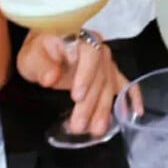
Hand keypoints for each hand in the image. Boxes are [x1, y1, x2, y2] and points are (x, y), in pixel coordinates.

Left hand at [16, 31, 130, 135]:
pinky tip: (135, 111)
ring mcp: (106, 62)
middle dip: (90, 103)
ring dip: (103, 110)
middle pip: (99, 76)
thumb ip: (41, 66)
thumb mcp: (32, 56)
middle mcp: (97, 48)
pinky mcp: (109, 73)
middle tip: (79, 125)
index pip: (89, 54)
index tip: (76, 96)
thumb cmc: (39, 51)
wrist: (45, 49)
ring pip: (109, 86)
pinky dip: (132, 96)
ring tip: (95, 130)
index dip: (86, 75)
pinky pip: (124, 83)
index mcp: (78, 37)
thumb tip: (50, 78)